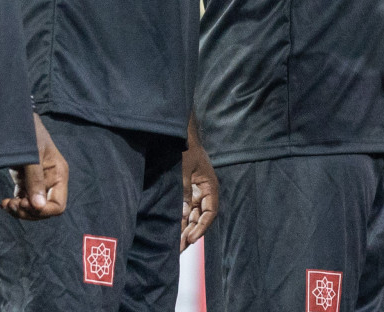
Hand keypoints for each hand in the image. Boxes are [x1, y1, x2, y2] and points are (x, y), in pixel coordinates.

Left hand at [3, 114, 68, 219]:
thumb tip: (38, 207)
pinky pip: (24, 201)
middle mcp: (51, 181)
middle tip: (12, 205)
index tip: (24, 203)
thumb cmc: (28, 134)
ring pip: (33, 208)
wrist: (14, 121)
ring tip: (7, 204)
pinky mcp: (26, 181)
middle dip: (28, 212)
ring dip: (20, 210)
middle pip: (45, 209)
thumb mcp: (32, 156)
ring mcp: (38, 182)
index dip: (42, 210)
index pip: (58, 205)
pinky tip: (5, 202)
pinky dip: (15, 205)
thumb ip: (36, 180)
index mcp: (59, 175)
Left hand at [181, 136, 218, 250]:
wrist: (180, 137)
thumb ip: (184, 191)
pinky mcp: (186, 192)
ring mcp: (195, 192)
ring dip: (186, 229)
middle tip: (180, 247)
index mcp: (210, 187)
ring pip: (193, 216)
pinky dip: (180, 220)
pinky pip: (185, 209)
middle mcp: (204, 192)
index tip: (191, 238)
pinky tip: (173, 230)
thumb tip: (183, 214)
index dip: (202, 227)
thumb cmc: (186, 150)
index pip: (210, 212)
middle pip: (201, 217)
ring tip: (176, 244)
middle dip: (192, 232)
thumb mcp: (185, 170)